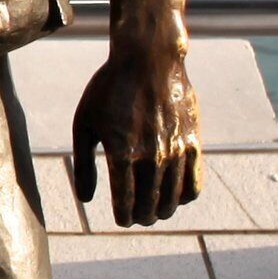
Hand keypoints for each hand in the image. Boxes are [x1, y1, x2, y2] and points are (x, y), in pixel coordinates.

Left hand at [71, 43, 200, 225]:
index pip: (125, 202)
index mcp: (121, 153)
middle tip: (138, 217)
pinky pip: (194, 183)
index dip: (123, 216)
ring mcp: (175, 150)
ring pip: (172, 199)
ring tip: (154, 211)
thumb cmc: (108, 90)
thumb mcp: (85, 123)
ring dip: (162, 210)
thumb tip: (86, 199)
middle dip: (142, 217)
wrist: (147, 59)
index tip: (122, 219)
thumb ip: (84, 164)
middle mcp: (151, 155)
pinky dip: (185, 196)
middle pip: (149, 205)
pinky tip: (175, 196)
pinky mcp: (194, 142)